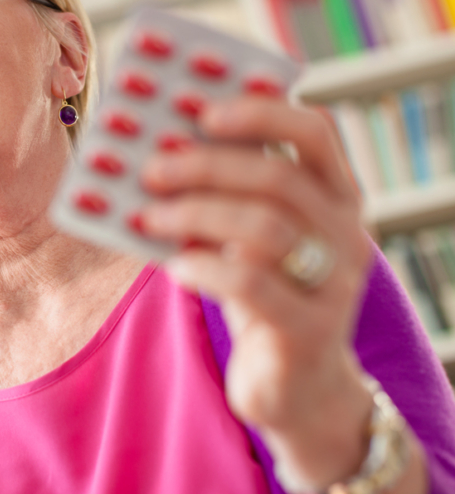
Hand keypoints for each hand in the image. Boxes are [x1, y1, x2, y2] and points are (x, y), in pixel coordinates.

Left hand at [139, 96, 376, 481]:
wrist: (297, 387)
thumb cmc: (261, 294)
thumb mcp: (247, 239)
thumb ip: (221, 197)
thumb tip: (153, 150)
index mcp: (336, 195)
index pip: (315, 132)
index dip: (261, 111)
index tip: (203, 106)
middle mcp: (346, 232)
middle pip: (278, 178)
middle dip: (207, 165)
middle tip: (150, 166)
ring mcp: (333, 283)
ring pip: (264, 228)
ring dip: (196, 214)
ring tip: (147, 215)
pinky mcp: (309, 329)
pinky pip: (251, 284)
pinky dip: (204, 266)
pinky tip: (172, 266)